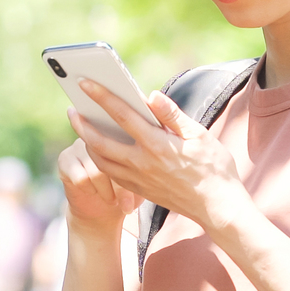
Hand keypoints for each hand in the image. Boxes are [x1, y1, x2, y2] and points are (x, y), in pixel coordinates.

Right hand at [57, 138, 138, 230]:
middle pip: (112, 157)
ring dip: (106, 191)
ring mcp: (78, 145)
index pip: (127, 146)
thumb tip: (148, 167)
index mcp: (117, 133)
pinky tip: (93, 193)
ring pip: (96, 170)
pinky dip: (90, 190)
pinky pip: (81, 178)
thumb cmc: (126, 190)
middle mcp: (97, 135)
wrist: (101, 210)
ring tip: (112, 200)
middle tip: (128, 205)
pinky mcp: (65, 159)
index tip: (142, 189)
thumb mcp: (140, 179)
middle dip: (120, 186)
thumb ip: (143, 166)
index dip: (134, 168)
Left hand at [69, 80, 250, 233]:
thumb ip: (172, 115)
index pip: (123, 115)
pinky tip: (99, 149)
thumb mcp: (199, 135)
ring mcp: (139, 179)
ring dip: (87, 143)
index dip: (102, 97)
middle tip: (72, 110)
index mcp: (158, 145)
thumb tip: (151, 96)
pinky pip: (111, 174)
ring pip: (101, 161)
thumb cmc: (214, 167)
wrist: (217, 207)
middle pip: (101, 142)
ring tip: (82, 128)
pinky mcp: (140, 190)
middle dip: (82, 124)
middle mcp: (143, 163)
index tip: (85, 83)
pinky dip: (100, 159)